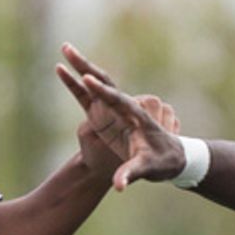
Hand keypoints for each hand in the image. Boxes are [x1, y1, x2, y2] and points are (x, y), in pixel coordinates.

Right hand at [55, 44, 185, 190]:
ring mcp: (119, 108)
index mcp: (138, 116)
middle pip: (106, 82)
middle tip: (68, 49)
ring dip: (81, 67)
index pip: (118, 100)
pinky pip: (93, 94)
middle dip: (86, 66)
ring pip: (100, 82)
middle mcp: (128, 106)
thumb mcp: (146, 169)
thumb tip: (118, 185)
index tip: (87, 79)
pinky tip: (62, 70)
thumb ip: (130, 174)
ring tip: (65, 49)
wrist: (172, 158)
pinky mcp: (112, 111)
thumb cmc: (161, 162)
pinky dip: (78, 83)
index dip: (102, 91)